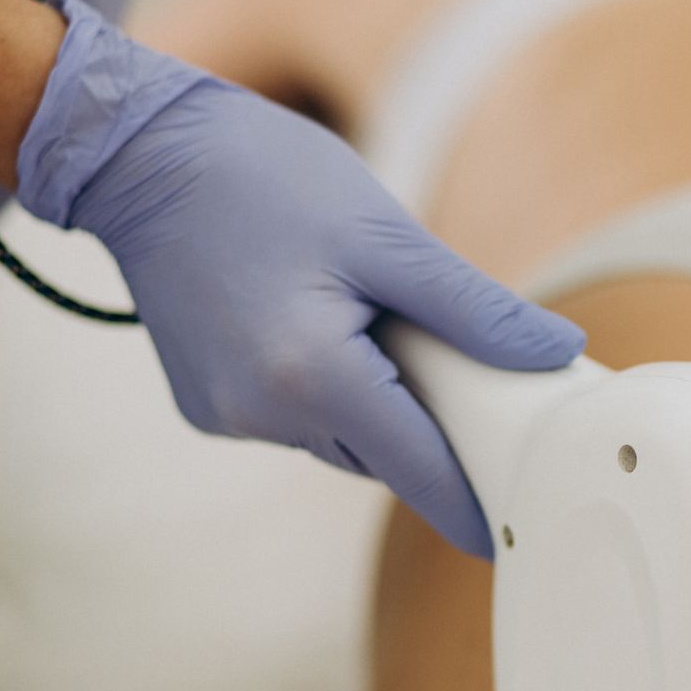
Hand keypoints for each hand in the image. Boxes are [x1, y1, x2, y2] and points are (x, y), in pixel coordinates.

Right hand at [16, 0, 585, 555]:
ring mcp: (227, 415)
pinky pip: (294, 419)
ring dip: (375, 404)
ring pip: (340, 438)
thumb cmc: (260, 177)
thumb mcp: (387, 236)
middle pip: (383, 454)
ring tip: (378, 322)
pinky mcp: (208, 407)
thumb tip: (555, 353)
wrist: (134, 155)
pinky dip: (325, 390)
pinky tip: (320, 326)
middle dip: (428, 426)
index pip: (418, 469)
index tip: (510, 535)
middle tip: (469, 377)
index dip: (470, 503)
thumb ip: (476, 310)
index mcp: (311, 377)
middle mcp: (262, 413)